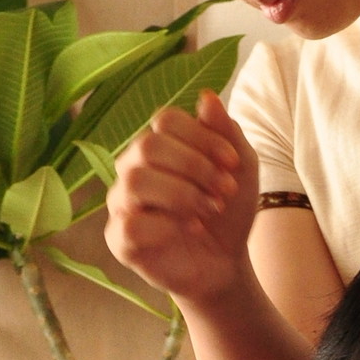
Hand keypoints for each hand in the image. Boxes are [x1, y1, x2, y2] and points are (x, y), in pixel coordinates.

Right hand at [106, 92, 260, 308]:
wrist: (226, 262)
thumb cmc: (226, 211)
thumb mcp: (240, 168)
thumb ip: (225, 132)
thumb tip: (208, 97)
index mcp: (157, 147)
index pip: (165, 120)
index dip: (202, 137)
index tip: (232, 163)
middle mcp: (133, 169)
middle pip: (148, 145)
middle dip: (194, 167)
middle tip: (224, 191)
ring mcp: (122, 204)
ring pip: (135, 180)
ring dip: (182, 195)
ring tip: (207, 210)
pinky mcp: (119, 239)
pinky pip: (130, 223)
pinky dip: (166, 226)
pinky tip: (188, 230)